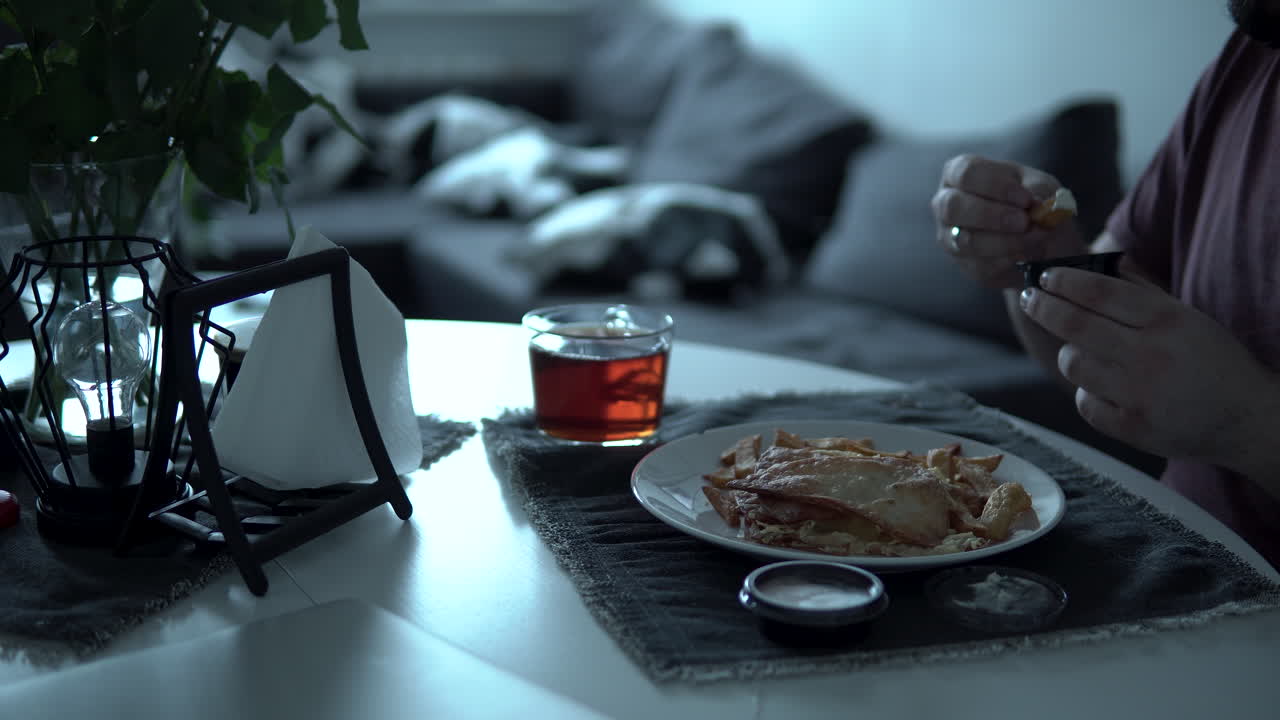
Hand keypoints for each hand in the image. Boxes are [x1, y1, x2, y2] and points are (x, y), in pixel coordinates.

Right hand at [932, 154, 1087, 287]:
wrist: (1044, 239)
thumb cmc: (1033, 202)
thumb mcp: (1041, 186)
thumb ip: (1039, 190)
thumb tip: (1036, 204)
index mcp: (960, 173)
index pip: (966, 172)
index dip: (995, 185)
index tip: (1026, 198)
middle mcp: (946, 203)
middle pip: (953, 207)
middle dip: (992, 216)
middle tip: (1024, 222)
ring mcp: (950, 236)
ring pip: (965, 240)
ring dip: (1004, 241)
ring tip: (1035, 238)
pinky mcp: (965, 264)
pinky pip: (981, 265)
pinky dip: (1009, 260)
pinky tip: (1030, 253)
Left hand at [1020, 266, 1279, 473]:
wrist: (1245, 419)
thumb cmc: (1211, 360)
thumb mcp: (1186, 316)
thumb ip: (1142, 290)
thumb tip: (1099, 262)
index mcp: (1167, 321)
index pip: (1100, 293)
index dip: (1064, 282)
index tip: (1044, 277)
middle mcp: (1152, 356)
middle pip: (1075, 325)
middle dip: (1043, 307)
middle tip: (1030, 299)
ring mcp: (1140, 395)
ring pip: (1073, 364)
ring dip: (1069, 353)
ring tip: (1081, 350)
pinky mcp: (1131, 428)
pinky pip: (1084, 402)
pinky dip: (1088, 392)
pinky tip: (1105, 388)